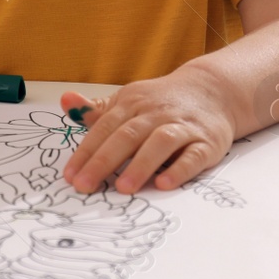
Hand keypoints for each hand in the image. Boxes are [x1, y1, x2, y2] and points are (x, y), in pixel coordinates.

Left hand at [59, 68, 236, 193]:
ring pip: (160, 143)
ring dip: (141, 165)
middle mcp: (156, 113)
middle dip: (104, 162)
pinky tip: (164, 183)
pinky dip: (180, 169)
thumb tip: (65, 101)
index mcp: (132, 103)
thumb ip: (97, 110)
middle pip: (127, 136)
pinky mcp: (206, 142)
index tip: (70, 176)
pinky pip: (193, 155)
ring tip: (123, 188)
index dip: (86, 152)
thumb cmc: (161, 103)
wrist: (213, 90)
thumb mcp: (128, 101)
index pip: (104, 128)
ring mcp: (183, 127)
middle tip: (85, 186)